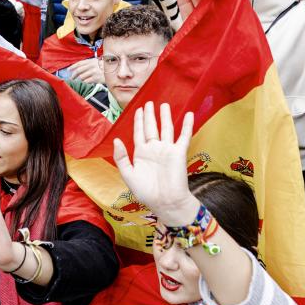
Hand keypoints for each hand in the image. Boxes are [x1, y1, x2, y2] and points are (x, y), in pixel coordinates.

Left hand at [69, 57, 104, 83]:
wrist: (113, 72)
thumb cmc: (103, 68)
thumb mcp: (96, 63)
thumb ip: (88, 64)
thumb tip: (77, 68)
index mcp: (91, 61)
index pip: (79, 63)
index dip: (72, 66)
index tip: (68, 70)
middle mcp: (92, 66)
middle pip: (78, 70)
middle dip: (73, 75)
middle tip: (71, 78)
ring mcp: (94, 72)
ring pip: (81, 77)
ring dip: (79, 79)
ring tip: (79, 81)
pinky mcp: (96, 78)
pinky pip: (86, 81)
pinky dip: (85, 82)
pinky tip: (86, 82)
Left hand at [113, 102, 198, 225]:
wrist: (165, 202)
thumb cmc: (146, 192)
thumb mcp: (128, 174)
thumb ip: (121, 157)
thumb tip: (116, 140)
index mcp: (141, 153)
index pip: (139, 133)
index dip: (138, 121)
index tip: (138, 109)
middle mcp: (154, 149)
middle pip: (151, 127)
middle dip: (149, 115)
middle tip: (149, 102)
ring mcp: (167, 150)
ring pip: (166, 128)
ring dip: (165, 116)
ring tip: (164, 105)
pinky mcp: (179, 152)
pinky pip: (184, 136)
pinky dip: (186, 125)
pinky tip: (188, 114)